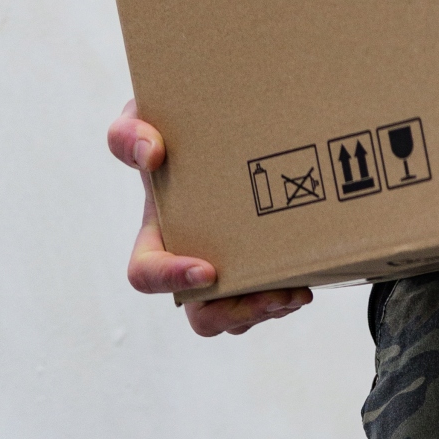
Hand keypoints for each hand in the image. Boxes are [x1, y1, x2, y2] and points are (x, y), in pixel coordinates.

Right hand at [108, 101, 311, 337]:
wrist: (219, 133)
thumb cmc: (173, 129)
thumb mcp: (143, 119)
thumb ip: (129, 133)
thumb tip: (151, 153)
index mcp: (157, 237)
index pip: (146, 276)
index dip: (172, 280)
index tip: (207, 270)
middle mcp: (188, 265)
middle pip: (202, 317)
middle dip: (237, 313)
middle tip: (272, 295)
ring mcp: (225, 275)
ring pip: (240, 319)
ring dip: (270, 311)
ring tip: (298, 291)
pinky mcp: (257, 274)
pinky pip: (268, 306)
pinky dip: (287, 298)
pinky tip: (308, 277)